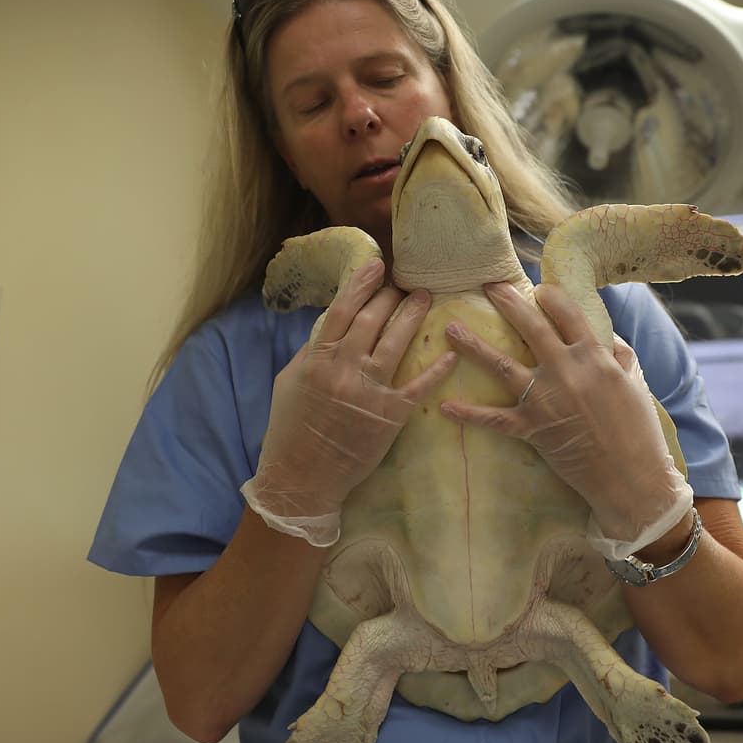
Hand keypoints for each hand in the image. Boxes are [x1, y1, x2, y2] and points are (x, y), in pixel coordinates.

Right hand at [243, 259, 456, 545]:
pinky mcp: (390, 417)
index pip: (342, 311)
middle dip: (390, 296)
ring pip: (396, 343)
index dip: (361, 284)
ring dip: (412, 316)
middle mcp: (344, 371)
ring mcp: (369, 393)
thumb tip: (333, 323)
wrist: (301, 478)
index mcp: (317, 360)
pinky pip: (418, 387)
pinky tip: (451, 352)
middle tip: (404, 282)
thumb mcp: (290, 382)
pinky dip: (436, 370)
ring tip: (424, 297)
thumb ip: (311, 352)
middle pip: (372, 321)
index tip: (377, 265)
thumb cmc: (290, 429)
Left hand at [440, 281, 692, 559]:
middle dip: (507, 302)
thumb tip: (607, 337)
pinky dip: (469, 414)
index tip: (537, 288)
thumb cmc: (639, 431)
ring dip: (473, 346)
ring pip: (501, 365)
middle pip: (530, 327)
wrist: (631, 478)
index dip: (550, 295)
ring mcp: (545, 399)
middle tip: (488, 285)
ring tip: (450, 328)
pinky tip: (444, 406)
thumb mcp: (635, 384)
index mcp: (594, 357)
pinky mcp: (532, 429)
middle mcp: (566, 371)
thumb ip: (620, 355)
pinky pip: (495, 419)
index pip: (567, 313)